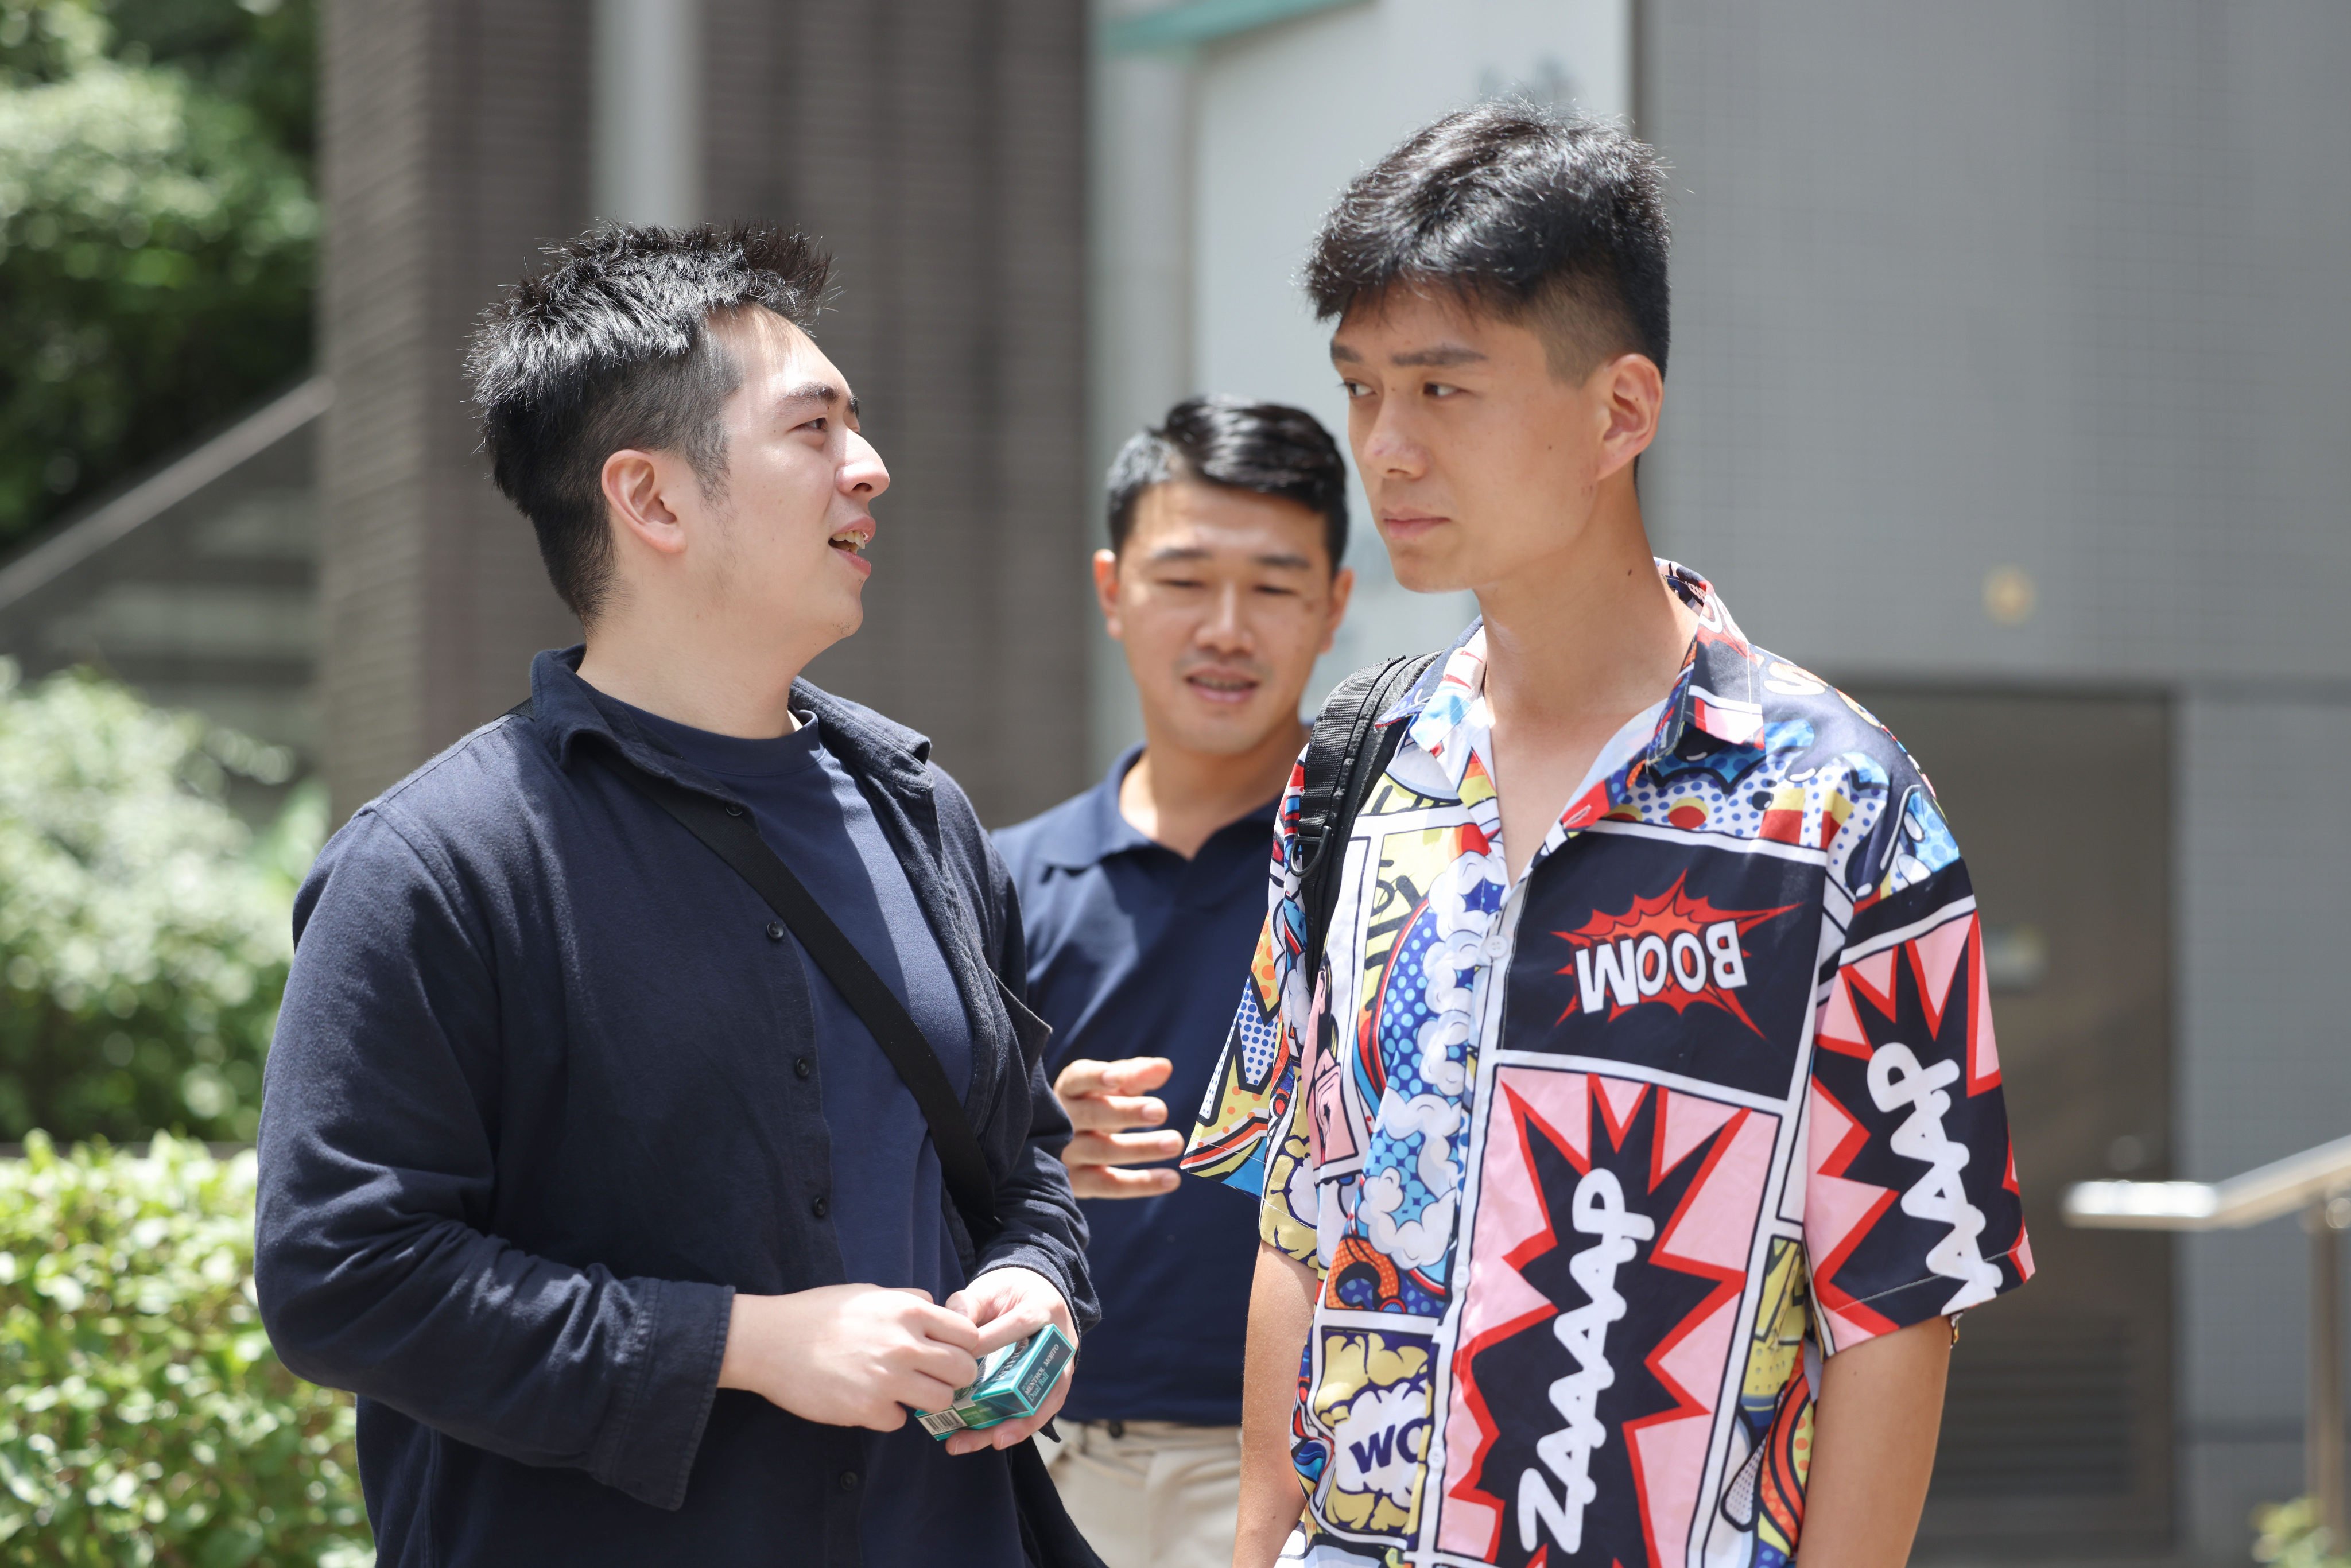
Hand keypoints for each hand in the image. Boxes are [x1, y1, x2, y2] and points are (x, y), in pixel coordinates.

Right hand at [718, 1284, 981, 1430]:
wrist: (770, 1341)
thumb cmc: (818, 1313)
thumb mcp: (870, 1292)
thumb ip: (910, 1301)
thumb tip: (940, 1310)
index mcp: (908, 1311)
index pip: (968, 1335)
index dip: (962, 1346)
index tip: (949, 1352)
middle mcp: (904, 1345)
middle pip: (963, 1371)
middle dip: (953, 1376)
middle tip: (932, 1377)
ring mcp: (887, 1381)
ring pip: (941, 1401)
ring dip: (926, 1399)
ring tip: (903, 1391)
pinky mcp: (867, 1410)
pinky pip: (899, 1420)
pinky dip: (888, 1414)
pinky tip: (868, 1399)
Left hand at [938, 1266, 1076, 1455]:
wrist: (1037, 1293)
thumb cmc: (1010, 1291)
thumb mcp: (990, 1288)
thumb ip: (968, 1304)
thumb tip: (951, 1326)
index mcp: (1044, 1310)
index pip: (1018, 1326)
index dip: (988, 1343)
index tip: (955, 1362)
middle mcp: (1059, 1343)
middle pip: (1037, 1377)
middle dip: (1004, 1402)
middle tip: (965, 1415)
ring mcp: (1059, 1368)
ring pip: (1040, 1405)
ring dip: (1005, 1428)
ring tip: (966, 1442)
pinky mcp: (1053, 1386)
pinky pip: (1037, 1412)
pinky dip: (1013, 1428)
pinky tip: (985, 1440)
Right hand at [1052, 1056, 1184, 1198]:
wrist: (1065, 1147)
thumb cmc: (1097, 1104)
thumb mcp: (1113, 1086)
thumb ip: (1136, 1075)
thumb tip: (1164, 1067)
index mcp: (1070, 1089)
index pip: (1079, 1079)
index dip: (1097, 1077)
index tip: (1118, 1077)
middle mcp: (1062, 1121)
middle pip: (1093, 1115)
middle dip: (1127, 1112)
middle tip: (1161, 1110)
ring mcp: (1066, 1154)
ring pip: (1103, 1150)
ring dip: (1142, 1148)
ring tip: (1176, 1143)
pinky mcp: (1076, 1183)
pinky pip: (1110, 1184)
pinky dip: (1142, 1183)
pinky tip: (1172, 1179)